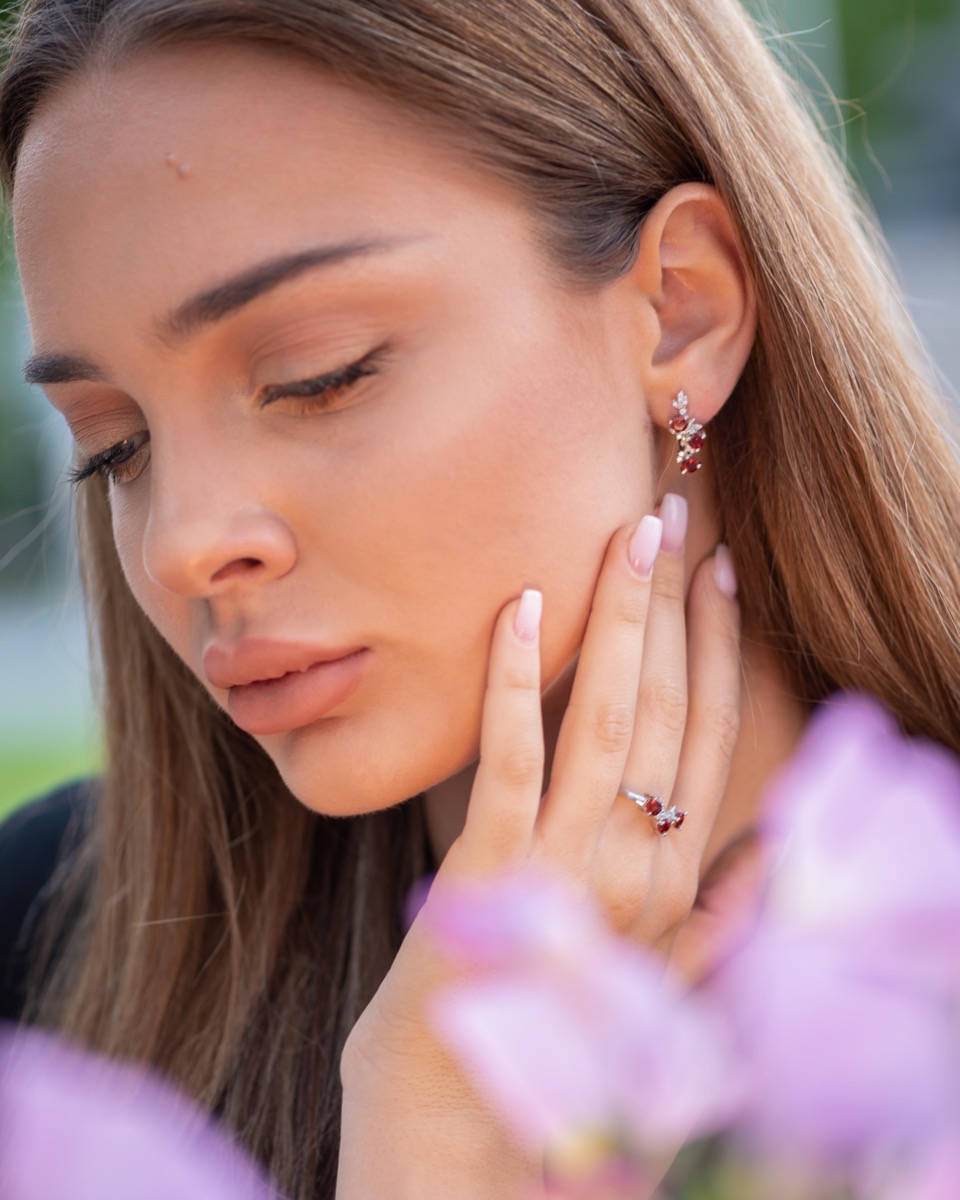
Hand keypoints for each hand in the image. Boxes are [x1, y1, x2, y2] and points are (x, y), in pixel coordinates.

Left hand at [337, 495, 741, 1195]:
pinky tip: (522, 607)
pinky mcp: (494, 867)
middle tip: (674, 515)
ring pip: (608, 716)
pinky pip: (511, 755)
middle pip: (669, 708)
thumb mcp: (655, 979)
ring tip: (628, 534)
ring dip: (621, 618)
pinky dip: (519, 678)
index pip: (712, 738)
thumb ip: (718, 919)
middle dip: (676, 605)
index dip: (723, 650)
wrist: (456, 1116)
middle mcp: (642, 866)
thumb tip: (769, 860)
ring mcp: (569, 865)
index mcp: (679, 881)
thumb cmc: (553, 1030)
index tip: (722, 574)